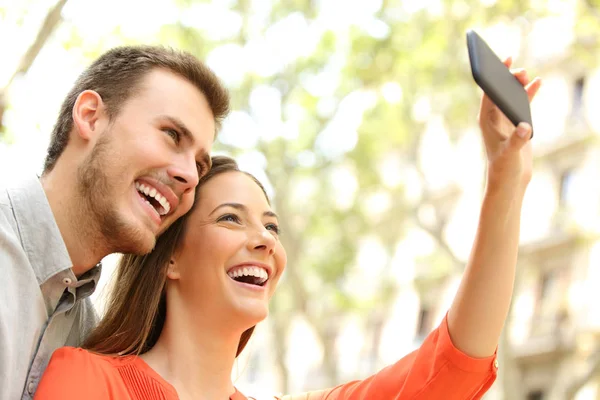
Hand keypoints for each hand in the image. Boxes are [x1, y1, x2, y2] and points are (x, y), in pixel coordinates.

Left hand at [478, 57, 541, 190]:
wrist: (510, 177)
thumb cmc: (504, 167)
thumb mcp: (509, 154)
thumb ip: (517, 141)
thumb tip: (525, 127)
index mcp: (486, 120)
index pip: (488, 94)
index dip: (493, 77)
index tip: (499, 63)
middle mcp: (493, 116)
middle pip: (500, 91)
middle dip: (508, 79)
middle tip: (520, 72)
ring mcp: (505, 118)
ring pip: (512, 94)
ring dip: (519, 84)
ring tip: (528, 75)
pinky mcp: (517, 121)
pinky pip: (523, 102)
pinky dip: (529, 92)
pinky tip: (537, 82)